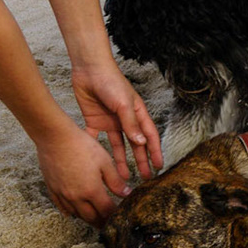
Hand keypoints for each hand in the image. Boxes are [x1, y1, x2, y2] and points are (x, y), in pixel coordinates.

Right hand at [35, 122, 126, 225]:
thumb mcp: (105, 161)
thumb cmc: (82, 146)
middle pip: (91, 217)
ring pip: (76, 214)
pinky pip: (60, 206)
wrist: (55, 137)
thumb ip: (115, 181)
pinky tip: (72, 213)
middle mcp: (75, 197)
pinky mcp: (52, 188)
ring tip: (94, 219)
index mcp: (91, 191)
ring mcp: (62, 194)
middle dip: (101, 222)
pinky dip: (69, 212)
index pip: (106, 210)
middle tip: (109, 225)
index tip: (121, 217)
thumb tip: (126, 194)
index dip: (115, 215)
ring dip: (86, 218)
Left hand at [72, 60, 163, 184]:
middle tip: (144, 178)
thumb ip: (131, 124)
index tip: (158, 167)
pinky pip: (95, 139)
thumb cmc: (111, 81)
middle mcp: (126, 119)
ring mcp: (110, 121)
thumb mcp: (124, 104)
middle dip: (140, 160)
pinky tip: (96, 162)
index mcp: (137, 113)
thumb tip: (141, 143)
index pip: (149, 136)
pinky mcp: (95, 120)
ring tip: (122, 177)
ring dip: (120, 160)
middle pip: (135, 144)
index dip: (154, 152)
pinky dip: (95, 149)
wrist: (88, 68)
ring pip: (117, 146)